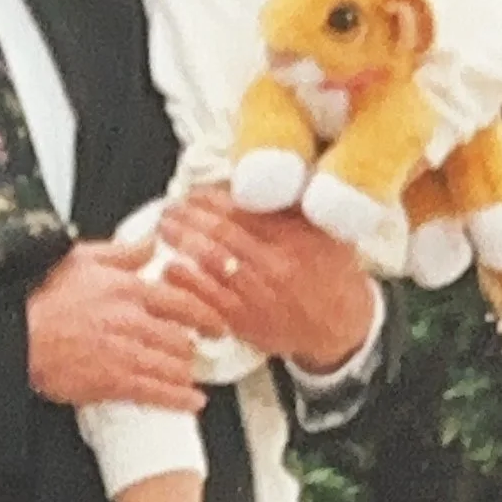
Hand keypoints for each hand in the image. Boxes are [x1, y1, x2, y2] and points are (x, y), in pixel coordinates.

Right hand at [24, 237, 210, 411]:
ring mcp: (123, 354)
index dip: (206, 314)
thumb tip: (151, 242)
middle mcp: (131, 321)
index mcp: (127, 289)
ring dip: (186, 373)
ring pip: (173, 366)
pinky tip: (191, 401)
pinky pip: (155, 392)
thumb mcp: (81, 258)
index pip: (182, 301)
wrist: (14, 335)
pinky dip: (178, 398)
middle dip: (193, 347)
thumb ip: (122, 252)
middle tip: (199, 352)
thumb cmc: (41, 298)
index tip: (216, 322)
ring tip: (191, 376)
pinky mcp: (112, 382)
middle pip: (181, 337)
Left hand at [158, 187, 377, 375]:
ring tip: (164, 226)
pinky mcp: (243, 321)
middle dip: (188, 216)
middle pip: (220, 233)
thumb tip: (252, 177)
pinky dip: (185, 282)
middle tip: (171, 206)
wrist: (337, 323)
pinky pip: (206, 299)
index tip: (195, 193)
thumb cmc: (327, 270)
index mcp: (295, 238)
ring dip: (181, 241)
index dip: (211, 199)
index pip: (243, 210)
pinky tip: (169, 268)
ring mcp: (257, 296)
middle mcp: (275, 266)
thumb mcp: (324, 229)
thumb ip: (292, 204)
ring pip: (209, 263)